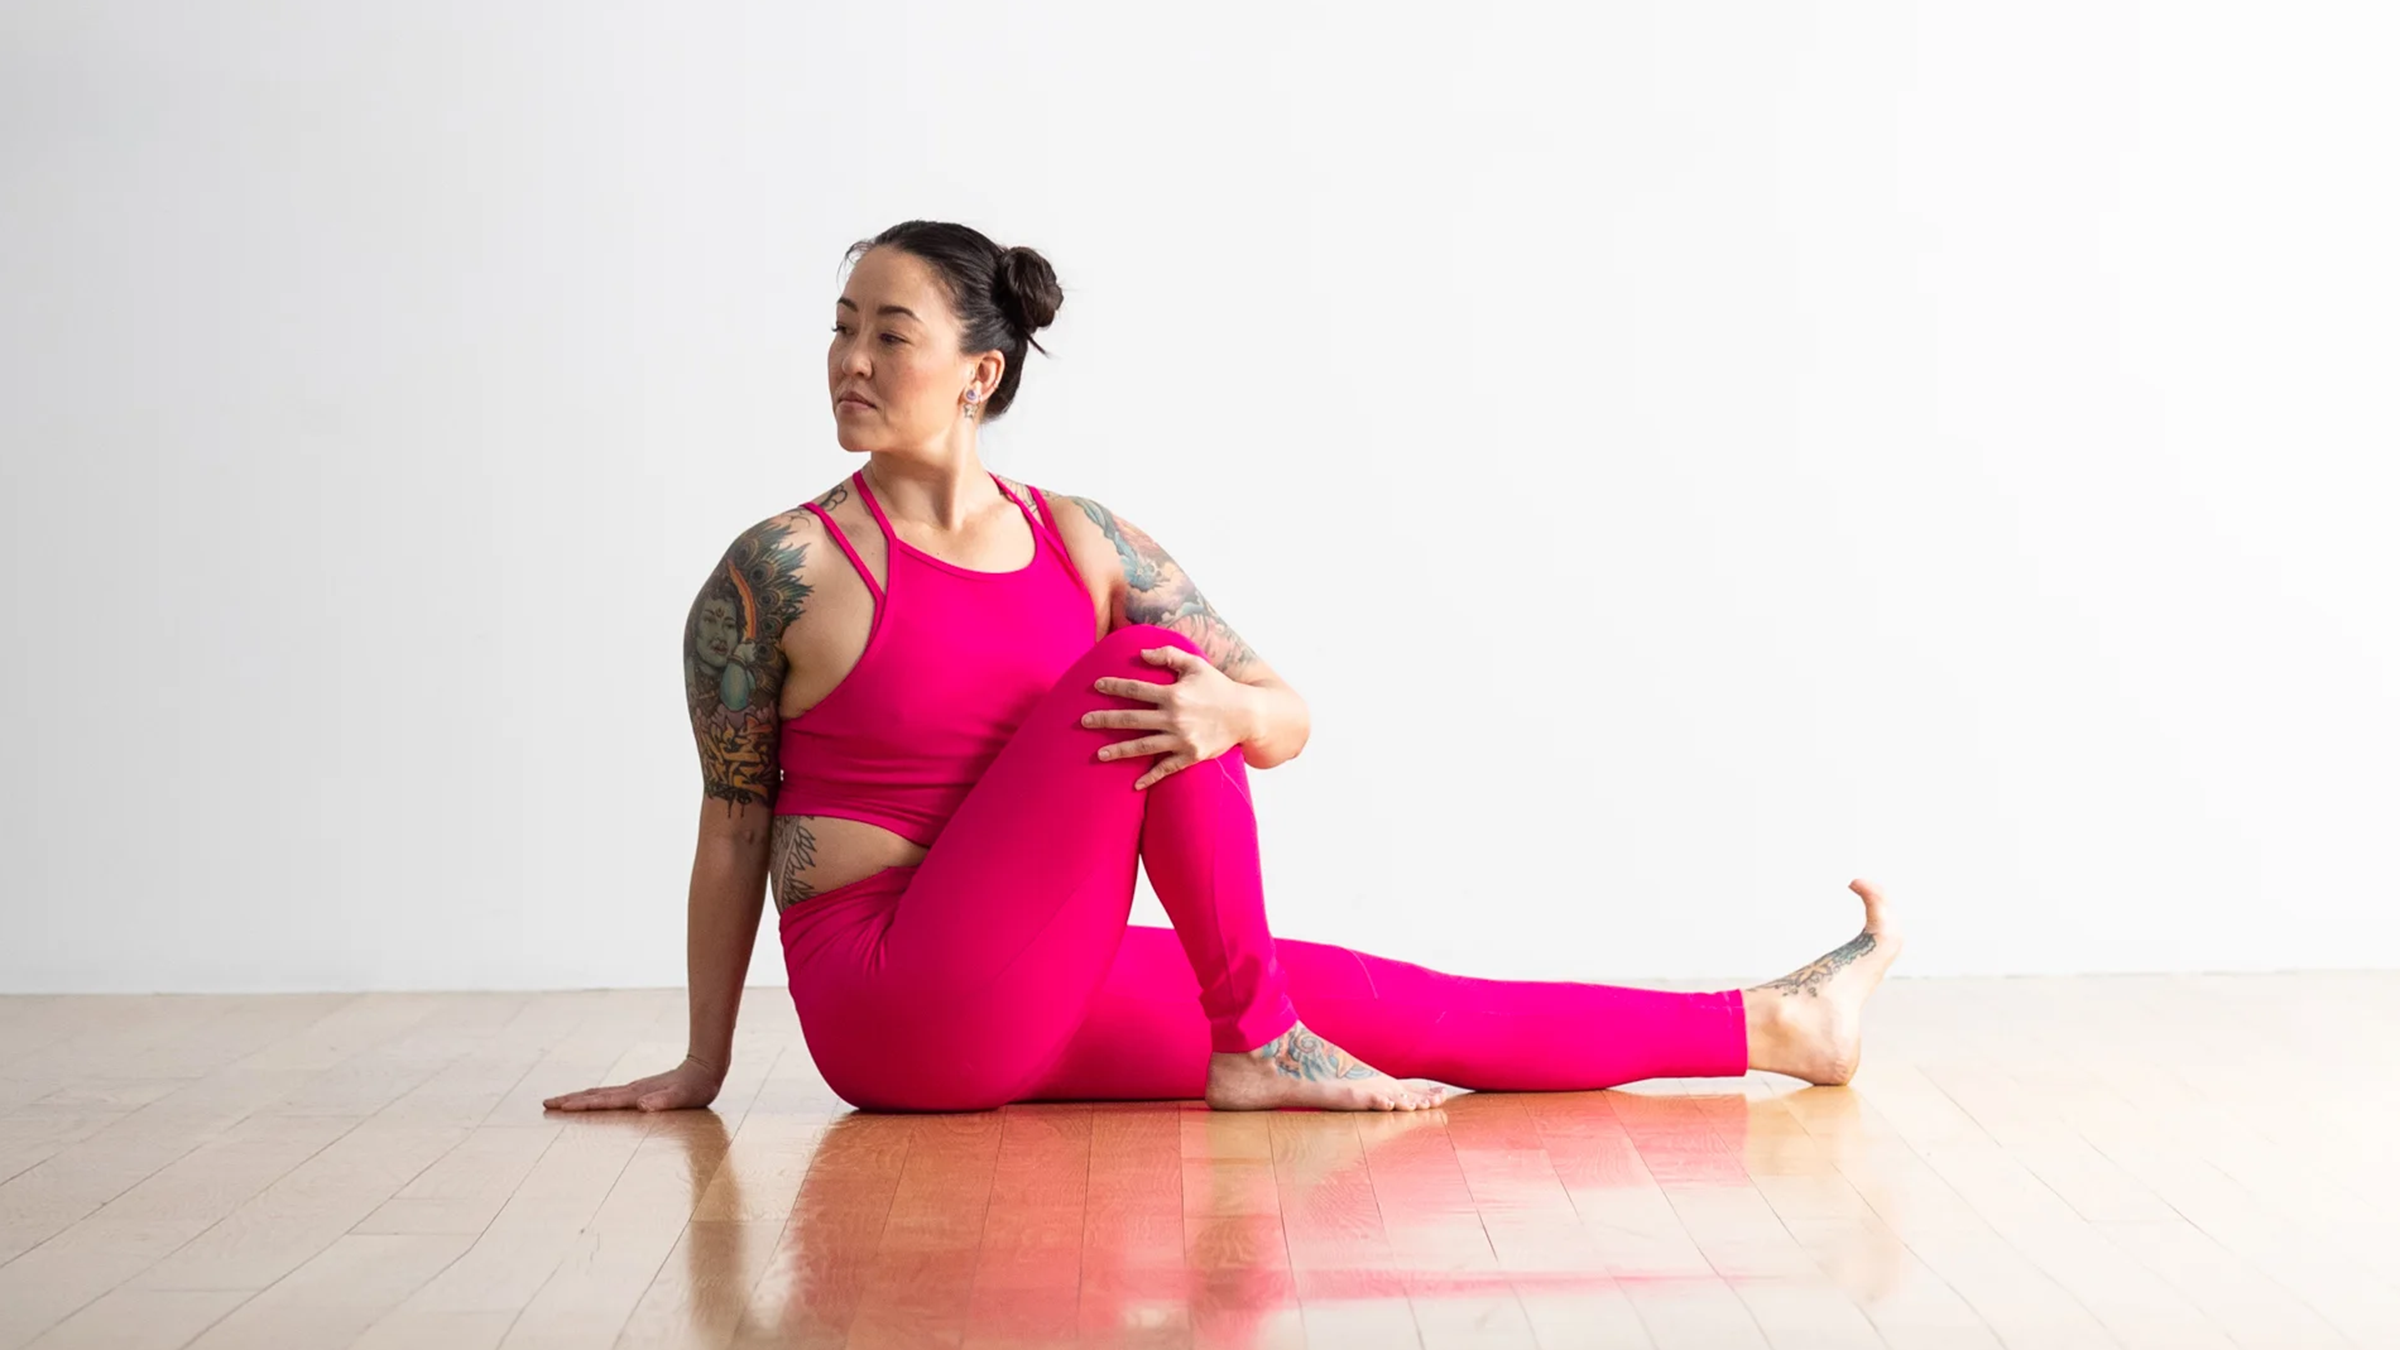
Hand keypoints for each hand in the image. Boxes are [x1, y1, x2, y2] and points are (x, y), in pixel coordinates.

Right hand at [542, 1054, 724, 1112]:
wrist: (705, 1068)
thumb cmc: (696, 1088)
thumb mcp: (683, 1098)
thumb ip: (664, 1101)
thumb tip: (644, 1105)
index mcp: (635, 1095)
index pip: (601, 1100)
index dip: (579, 1104)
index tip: (557, 1106)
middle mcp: (630, 1091)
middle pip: (593, 1095)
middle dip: (569, 1100)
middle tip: (545, 1103)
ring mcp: (634, 1089)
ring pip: (599, 1093)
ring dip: (578, 1098)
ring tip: (559, 1102)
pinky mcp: (640, 1091)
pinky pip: (609, 1095)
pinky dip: (593, 1098)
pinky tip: (591, 1100)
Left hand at [1084, 645, 1243, 789]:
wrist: (1247, 715)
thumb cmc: (1219, 687)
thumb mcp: (1196, 664)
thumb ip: (1168, 655)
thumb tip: (1141, 653)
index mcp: (1173, 694)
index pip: (1136, 690)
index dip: (1114, 686)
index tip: (1096, 685)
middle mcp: (1174, 718)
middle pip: (1132, 719)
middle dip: (1105, 720)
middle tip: (1083, 722)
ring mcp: (1181, 739)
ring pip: (1143, 746)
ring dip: (1119, 750)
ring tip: (1099, 755)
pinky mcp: (1190, 756)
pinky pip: (1166, 769)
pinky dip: (1151, 778)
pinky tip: (1135, 785)